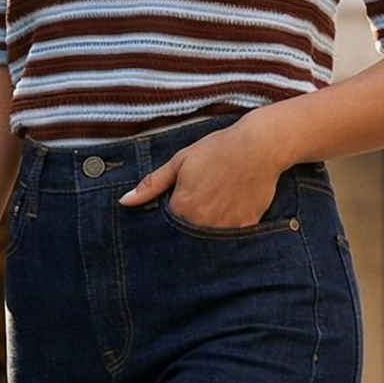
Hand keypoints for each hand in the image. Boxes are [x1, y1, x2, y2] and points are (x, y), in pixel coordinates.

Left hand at [119, 115, 287, 229]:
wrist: (259, 146)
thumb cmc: (217, 149)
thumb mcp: (180, 161)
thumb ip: (151, 185)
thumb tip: (124, 202)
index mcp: (182, 208)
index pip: (168, 223)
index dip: (175, 211)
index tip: (186, 197)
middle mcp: (201, 223)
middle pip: (189, 233)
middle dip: (192, 221)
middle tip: (206, 197)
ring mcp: (225, 228)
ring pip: (210, 236)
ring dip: (211, 225)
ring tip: (220, 199)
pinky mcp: (245, 227)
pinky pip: (233, 235)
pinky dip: (231, 224)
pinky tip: (235, 204)